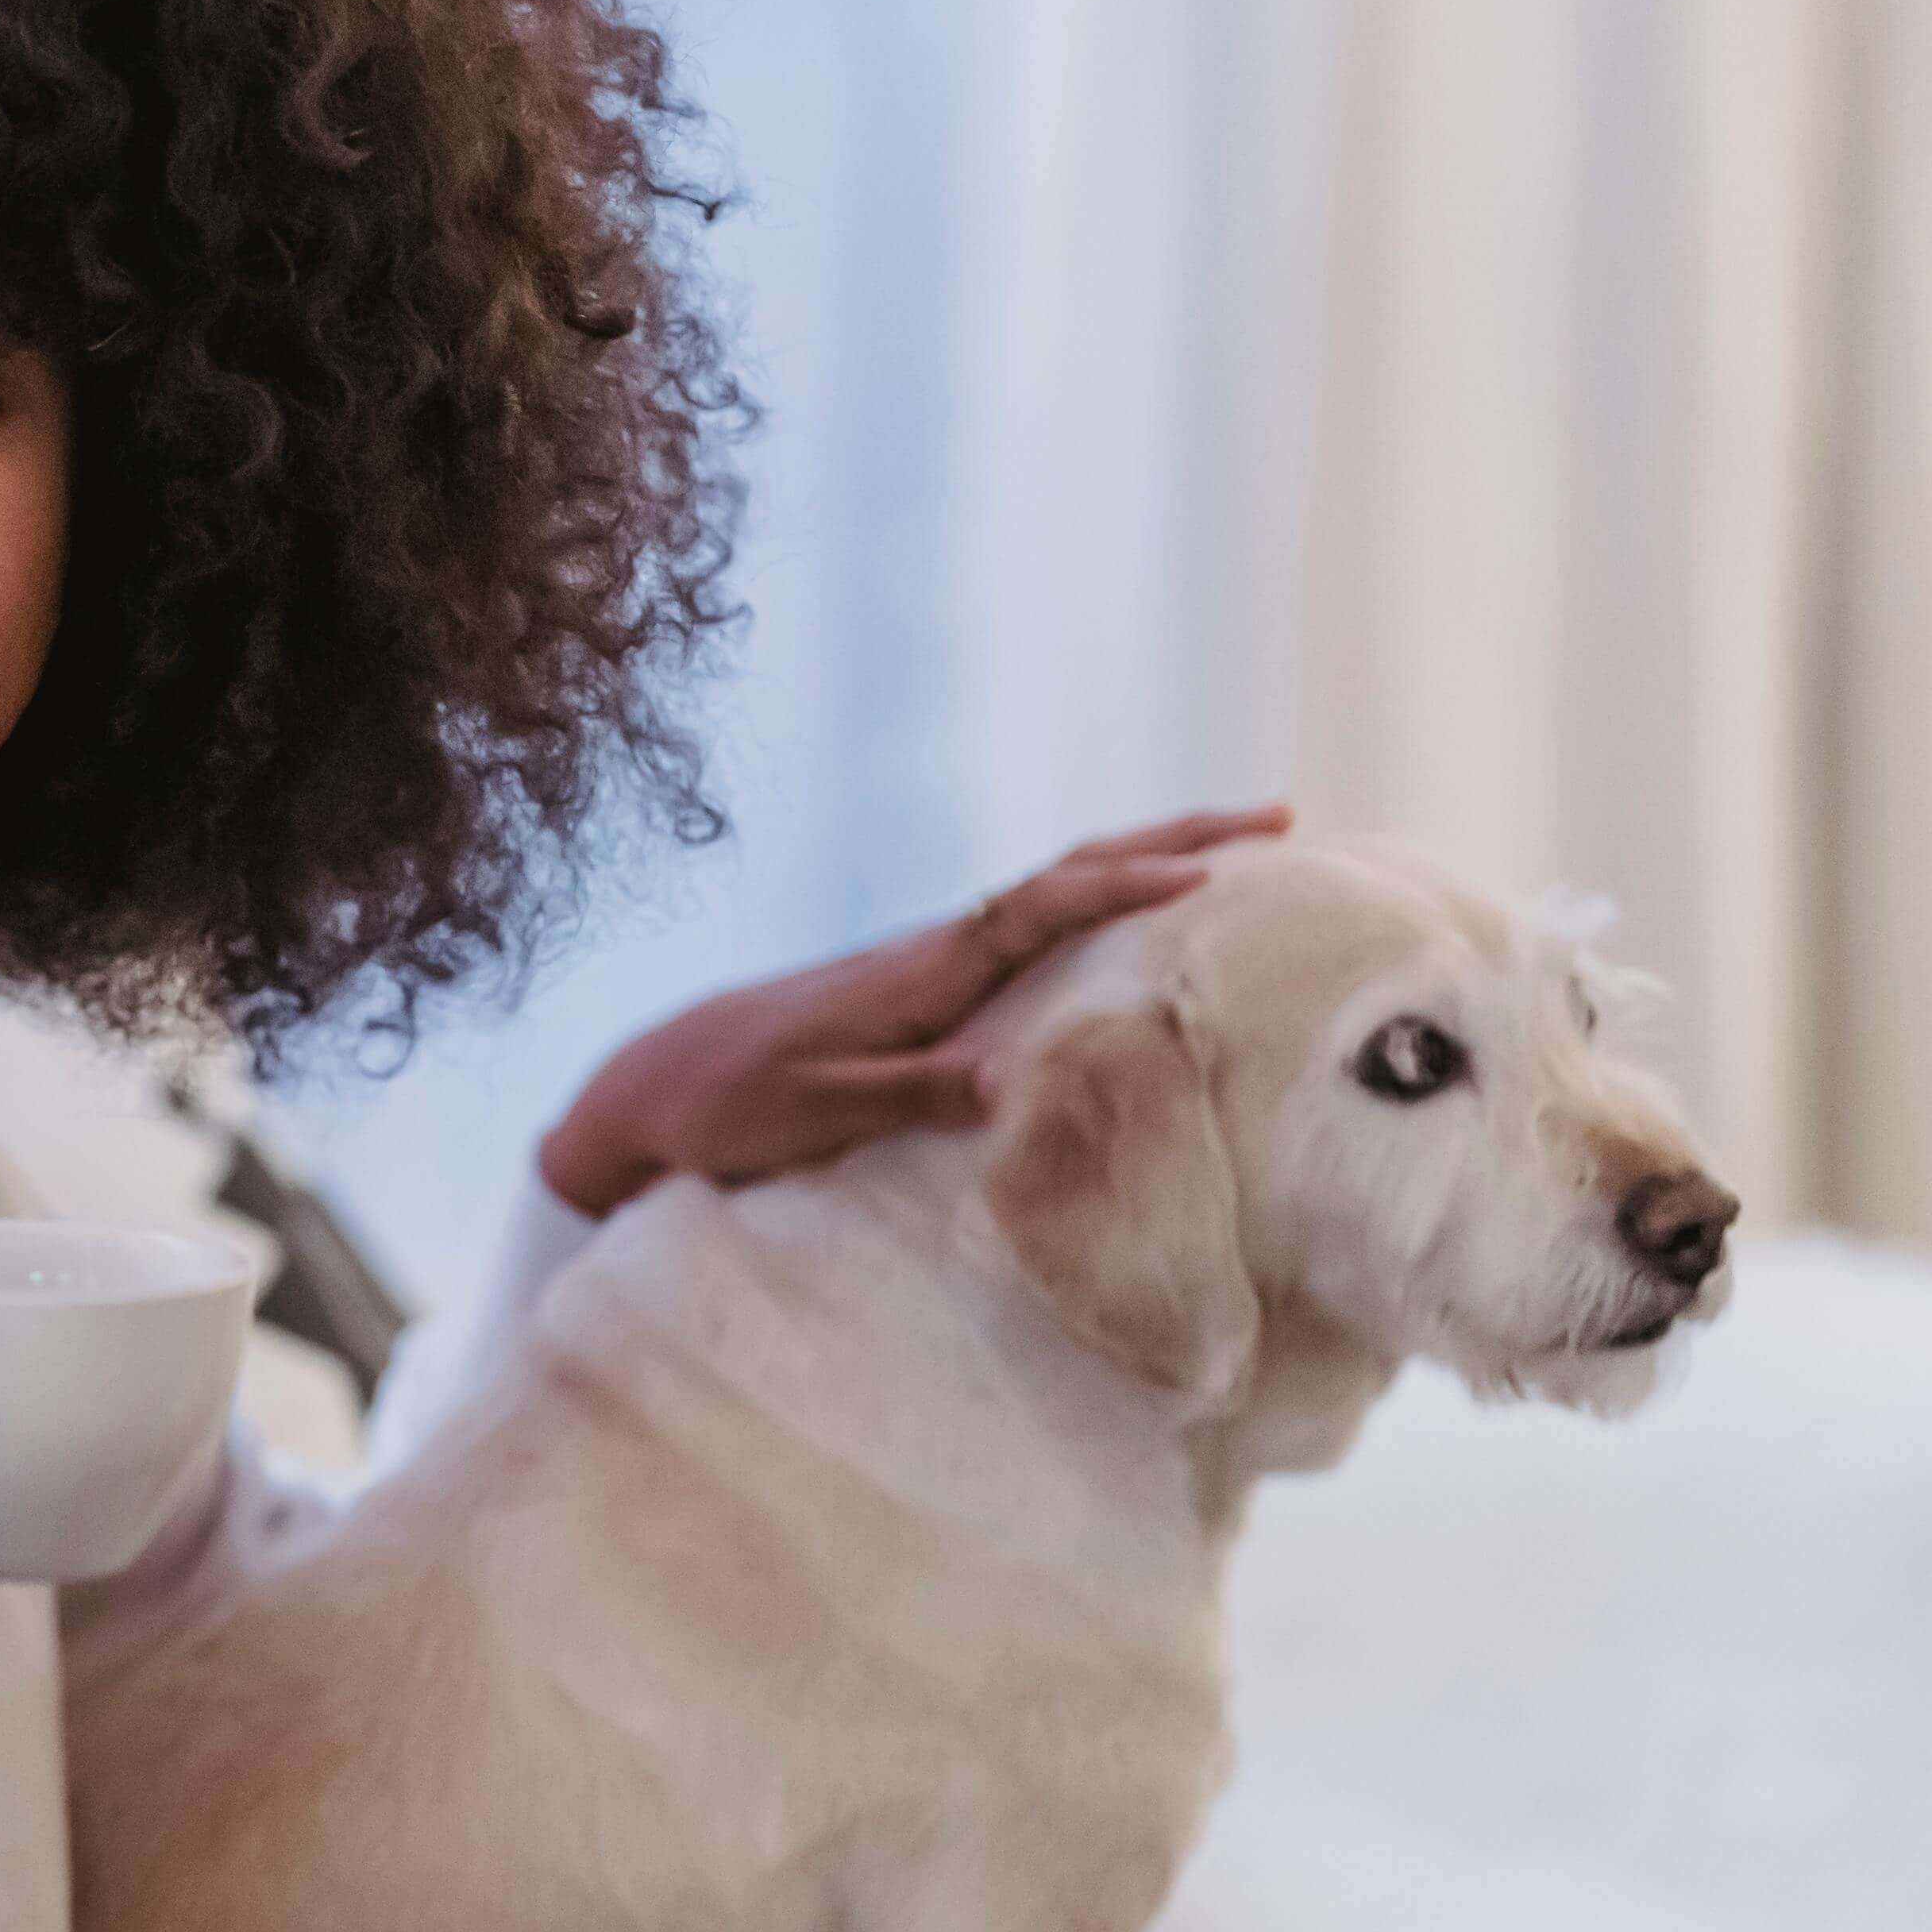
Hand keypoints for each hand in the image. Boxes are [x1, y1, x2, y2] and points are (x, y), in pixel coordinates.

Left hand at [535, 806, 1291, 1217]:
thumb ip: (918, 1095)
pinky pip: (1034, 933)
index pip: (1044, 906)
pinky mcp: (925, 991)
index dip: (1127, 884)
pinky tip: (1140, 929)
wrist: (650, 1087)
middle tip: (1281, 820)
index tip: (1212, 875)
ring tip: (1246, 858)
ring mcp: (933, 964)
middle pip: (1070, 872)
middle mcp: (936, 950)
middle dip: (1173, 838)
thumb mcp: (821, 1111)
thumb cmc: (727, 1105)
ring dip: (1147, 865)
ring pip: (1059, 894)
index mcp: (922, 969)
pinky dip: (1101, 911)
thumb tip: (1021, 1083)